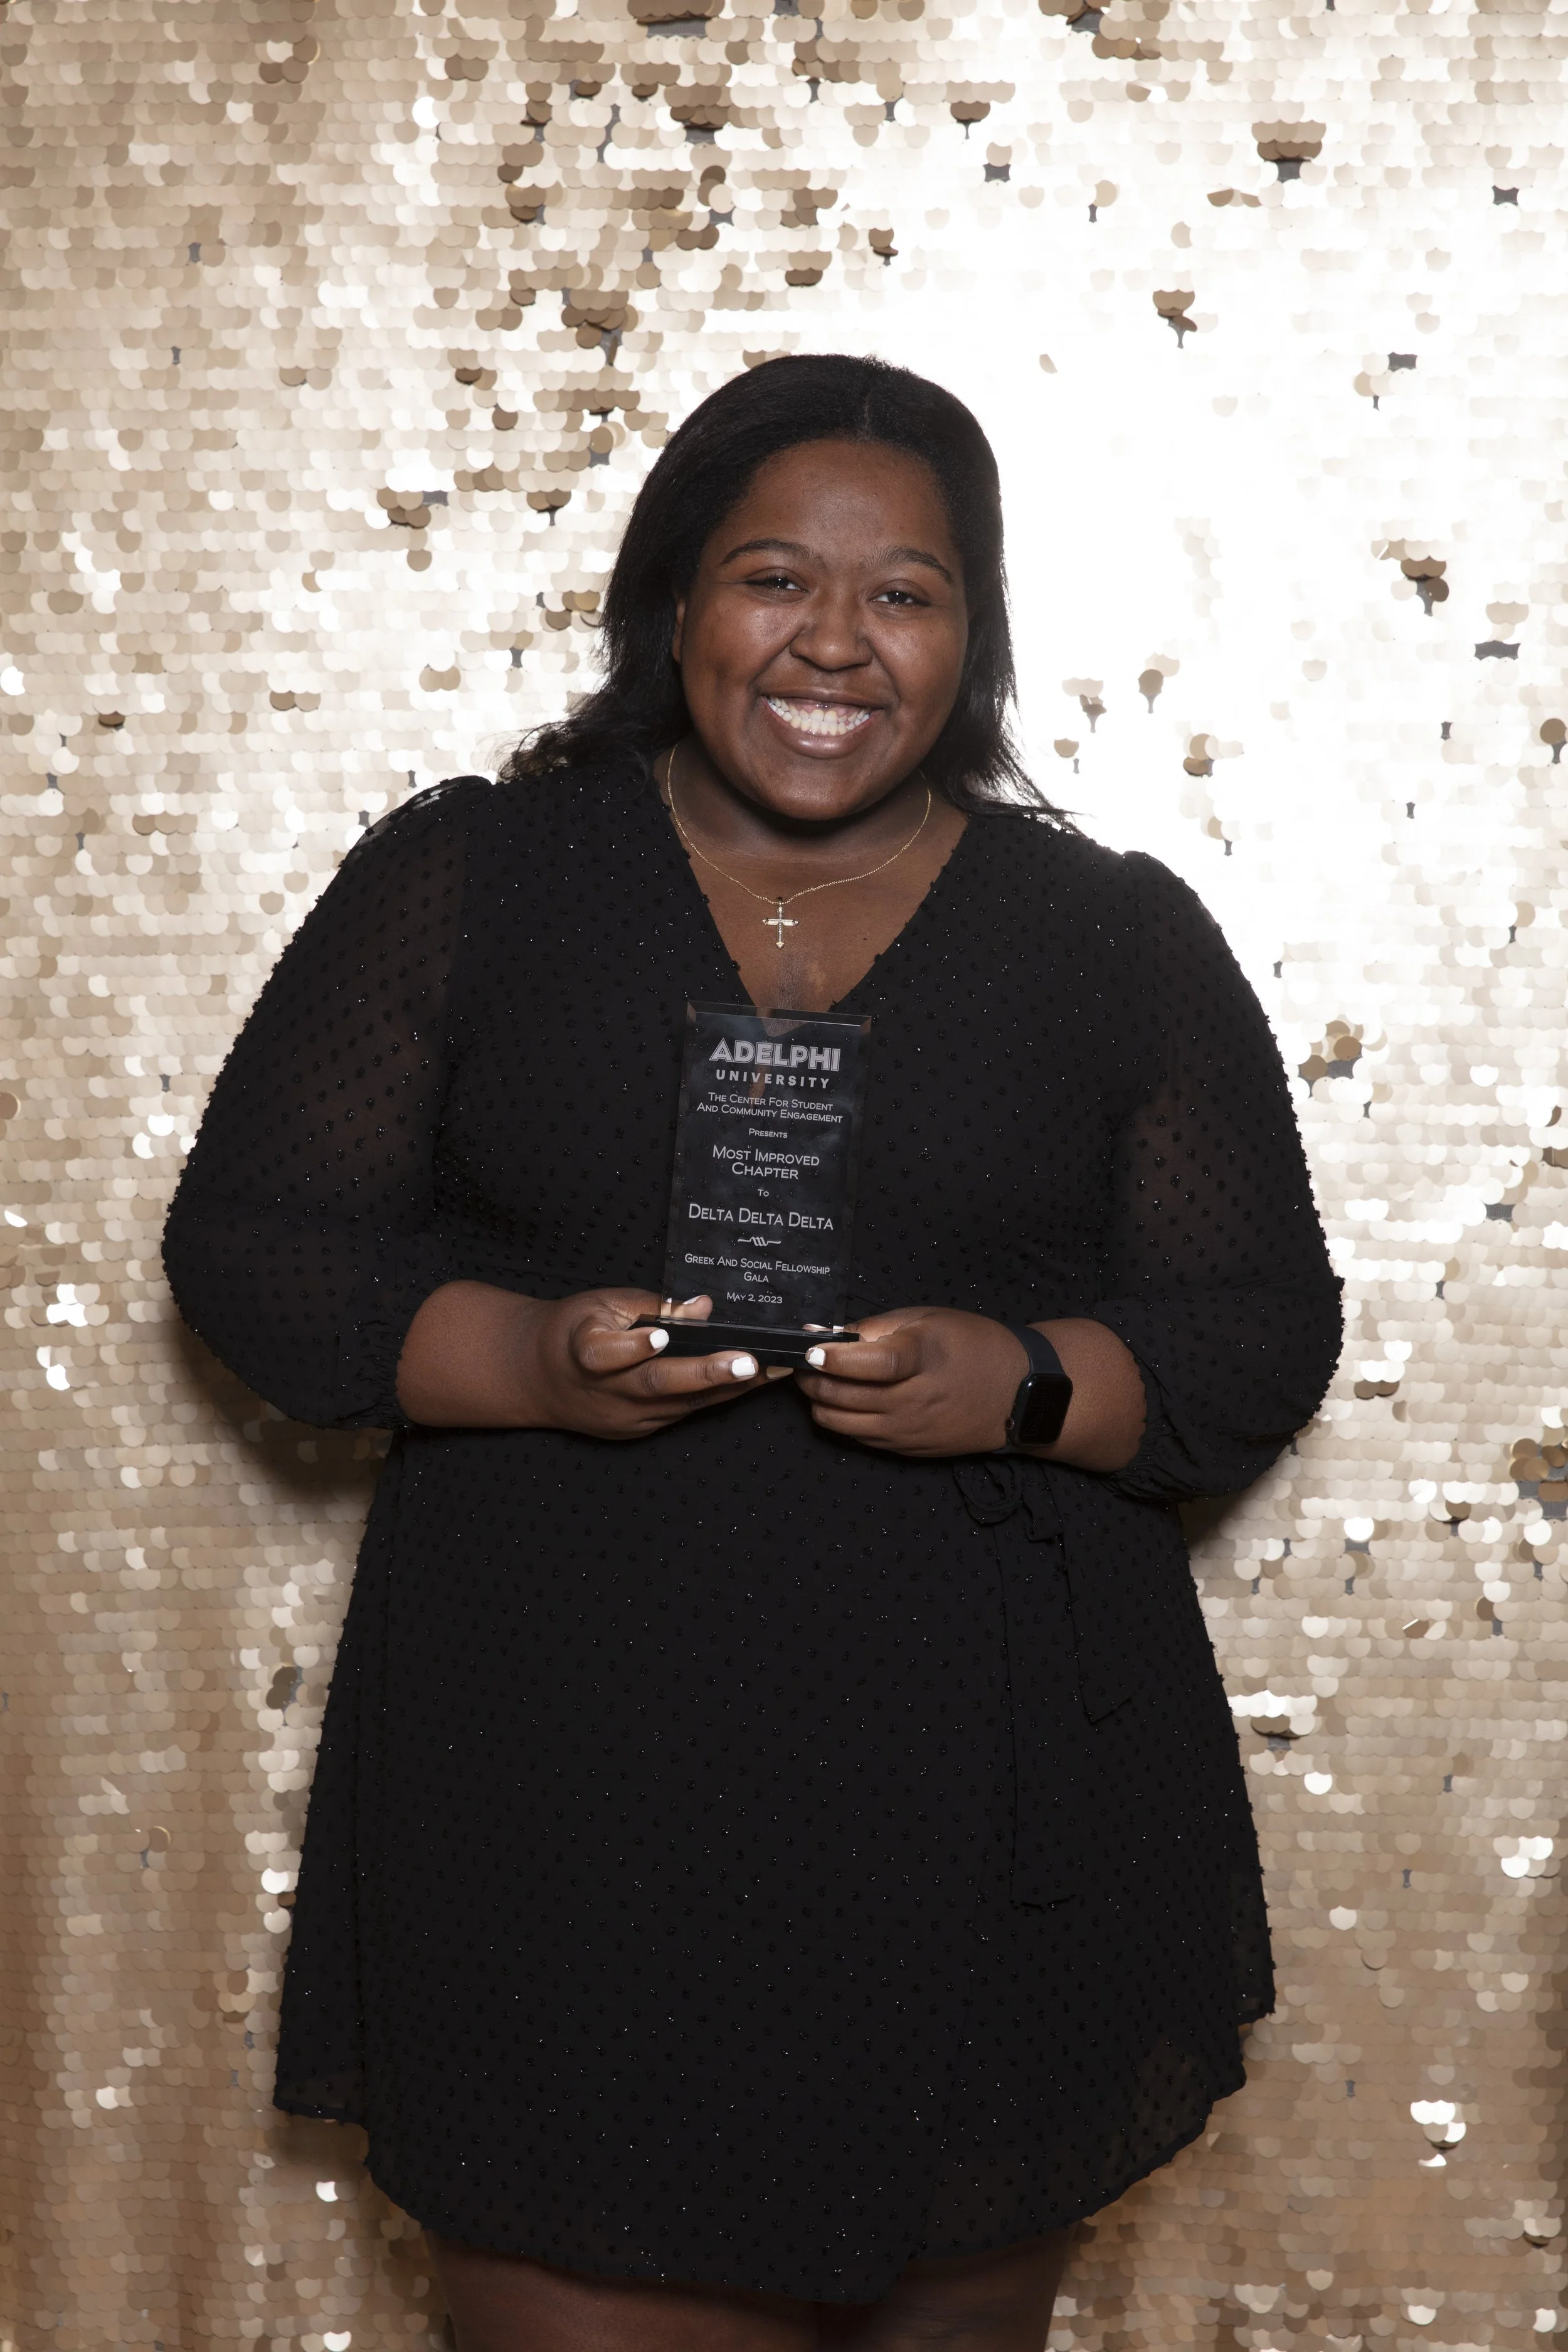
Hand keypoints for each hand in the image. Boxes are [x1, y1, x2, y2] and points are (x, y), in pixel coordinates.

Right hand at [395, 1283, 773, 1437]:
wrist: (538, 1377)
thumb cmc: (574, 1329)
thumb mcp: (600, 1303)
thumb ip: (650, 1304)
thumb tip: (701, 1307)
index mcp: (585, 1352)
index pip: (607, 1353)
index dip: (635, 1346)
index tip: (663, 1335)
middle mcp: (606, 1392)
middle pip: (657, 1384)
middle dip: (706, 1374)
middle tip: (748, 1363)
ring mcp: (624, 1417)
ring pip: (681, 1404)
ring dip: (729, 1388)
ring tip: (774, 1370)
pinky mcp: (639, 1430)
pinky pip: (683, 1412)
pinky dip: (718, 1397)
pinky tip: (753, 1382)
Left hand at [794, 1308, 1025, 1457]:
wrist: (1018, 1394)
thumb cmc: (973, 1345)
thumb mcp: (928, 1319)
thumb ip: (876, 1325)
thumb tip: (824, 1332)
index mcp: (922, 1358)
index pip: (871, 1364)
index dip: (834, 1358)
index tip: (810, 1350)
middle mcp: (913, 1400)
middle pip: (842, 1396)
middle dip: (810, 1378)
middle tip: (805, 1362)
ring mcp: (908, 1431)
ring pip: (839, 1422)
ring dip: (819, 1401)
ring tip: (819, 1380)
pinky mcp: (907, 1450)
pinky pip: (857, 1437)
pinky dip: (841, 1419)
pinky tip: (846, 1400)